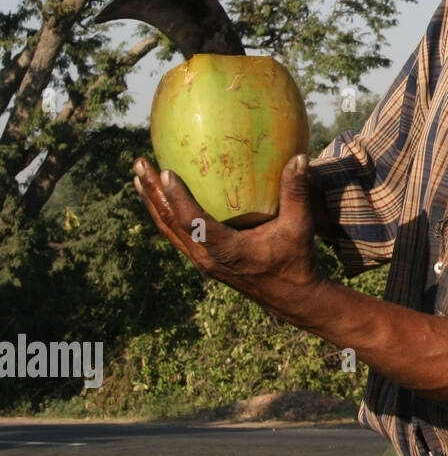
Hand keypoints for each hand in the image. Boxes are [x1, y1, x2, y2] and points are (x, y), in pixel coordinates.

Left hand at [132, 154, 326, 323]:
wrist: (291, 297)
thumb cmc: (296, 261)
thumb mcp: (299, 227)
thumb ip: (296, 193)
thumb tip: (299, 158)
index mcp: (227, 251)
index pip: (193, 223)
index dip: (177, 199)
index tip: (165, 173)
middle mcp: (207, 258)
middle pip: (170, 224)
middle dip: (153, 193)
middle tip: (140, 164)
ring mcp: (202, 260)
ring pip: (168, 230)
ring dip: (152, 202)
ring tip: (139, 176)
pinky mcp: (204, 259)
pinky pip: (176, 234)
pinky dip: (164, 214)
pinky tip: (158, 198)